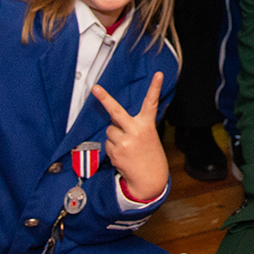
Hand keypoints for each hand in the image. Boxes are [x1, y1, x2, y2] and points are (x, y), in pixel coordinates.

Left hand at [91, 72, 167, 203]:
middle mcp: (135, 131)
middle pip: (116, 111)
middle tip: (95, 88)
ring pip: (109, 131)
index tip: (158, 74)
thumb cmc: (149, 155)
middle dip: (104, 98)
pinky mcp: (116, 152)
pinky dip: (113, 148)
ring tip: (126, 147)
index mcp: (147, 125)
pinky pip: (107, 144)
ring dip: (114, 137)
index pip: (151, 103)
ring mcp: (124, 142)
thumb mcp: (148, 136)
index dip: (155, 88)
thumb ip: (133, 126)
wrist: (150, 179)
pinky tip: (123, 155)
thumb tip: (113, 122)